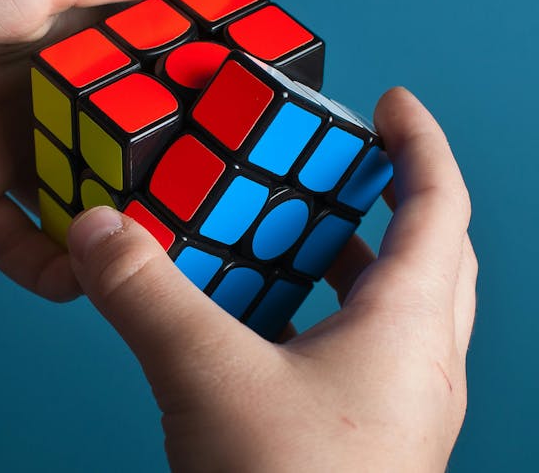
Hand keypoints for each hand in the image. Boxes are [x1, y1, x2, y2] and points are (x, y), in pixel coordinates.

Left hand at [0, 0, 234, 300]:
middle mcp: (49, 89)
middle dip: (177, 170)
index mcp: (73, 27)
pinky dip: (53, 269)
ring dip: (123, 225)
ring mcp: (7, 146)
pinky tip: (91, 286)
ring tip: (180, 257)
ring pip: (84, 196)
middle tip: (236, 202)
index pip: (159, 60)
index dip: (210, 85)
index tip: (267, 113)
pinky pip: (18, 245)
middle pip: (130, 139)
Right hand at [64, 88, 475, 470]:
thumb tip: (100, 230)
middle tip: (343, 162)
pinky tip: (263, 331)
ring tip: (291, 235)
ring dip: (352, 263)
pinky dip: (322, 322)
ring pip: (397, 311)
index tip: (395, 101)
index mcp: (410, 327)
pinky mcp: (368, 449)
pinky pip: (360, 358)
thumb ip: (149, 295)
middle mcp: (422, 366)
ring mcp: (402, 415)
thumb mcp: (208, 378)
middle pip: (432, 254)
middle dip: (391, 197)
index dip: (421, 141)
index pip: (439, 204)